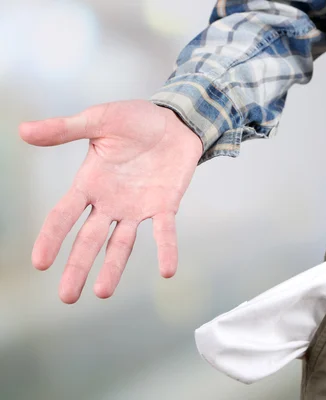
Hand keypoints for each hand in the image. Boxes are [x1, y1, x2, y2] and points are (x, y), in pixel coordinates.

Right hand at [20, 100, 203, 303]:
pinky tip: (167, 271)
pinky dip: (166, 250)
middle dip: (77, 267)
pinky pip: (164, 232)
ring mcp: (137, 208)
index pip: (64, 215)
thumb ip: (65, 129)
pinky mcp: (165, 206)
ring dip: (113, 267)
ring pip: (121, 244)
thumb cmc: (135, 120)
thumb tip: (23, 131)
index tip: (40, 263)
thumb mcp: (99, 120)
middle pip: (89, 240)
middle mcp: (110, 202)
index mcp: (89, 183)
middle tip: (67, 297)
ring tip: (103, 292)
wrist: (175, 121)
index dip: (51, 238)